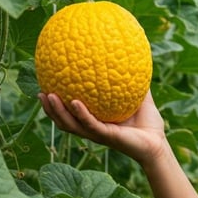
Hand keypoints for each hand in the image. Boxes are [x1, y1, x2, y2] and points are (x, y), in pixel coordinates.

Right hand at [38, 91, 167, 165]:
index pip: (70, 112)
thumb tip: (130, 55)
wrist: (158, 143)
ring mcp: (98, 134)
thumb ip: (132, 78)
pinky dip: (81, 114)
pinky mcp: (107, 137)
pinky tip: (74, 102)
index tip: (46, 86)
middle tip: (39, 93)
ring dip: (57, 112)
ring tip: (47, 97)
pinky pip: (91, 125)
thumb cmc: (149, 122)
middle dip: (49, 109)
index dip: (57, 103)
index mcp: (96, 120)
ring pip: (71, 125)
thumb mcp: (140, 95)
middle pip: (64, 120)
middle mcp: (93, 128)